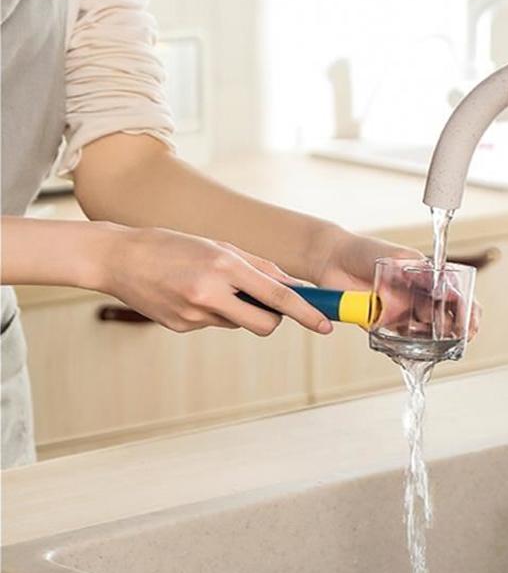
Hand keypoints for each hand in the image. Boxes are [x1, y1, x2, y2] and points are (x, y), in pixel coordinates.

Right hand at [100, 226, 333, 335]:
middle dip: (274, 319)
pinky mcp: (181, 327)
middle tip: (267, 304)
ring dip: (238, 310)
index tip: (324, 325)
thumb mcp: (220, 246)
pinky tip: (190, 294)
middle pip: (264, 324)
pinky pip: (214, 324)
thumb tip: (292, 286)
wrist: (119, 258)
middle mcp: (210, 293)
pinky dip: (213, 313)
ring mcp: (194, 315)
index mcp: (223, 266)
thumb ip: (259, 267)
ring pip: (238, 323)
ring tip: (212, 286)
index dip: (305, 312)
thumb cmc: (174, 245)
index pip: (276, 296)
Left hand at [310, 226, 480, 338]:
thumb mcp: (399, 258)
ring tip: (433, 344)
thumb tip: (445, 288)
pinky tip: (410, 353)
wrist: (332, 259)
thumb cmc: (366, 251)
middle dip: (456, 330)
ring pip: (425, 334)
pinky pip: (397, 343)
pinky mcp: (380, 325)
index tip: (470, 322)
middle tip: (458, 336)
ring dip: (433, 342)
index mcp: (426, 279)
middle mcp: (416, 298)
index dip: (468, 310)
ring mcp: (400, 312)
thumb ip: (421, 274)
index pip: (456, 296)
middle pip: (445, 319)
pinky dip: (405, 350)